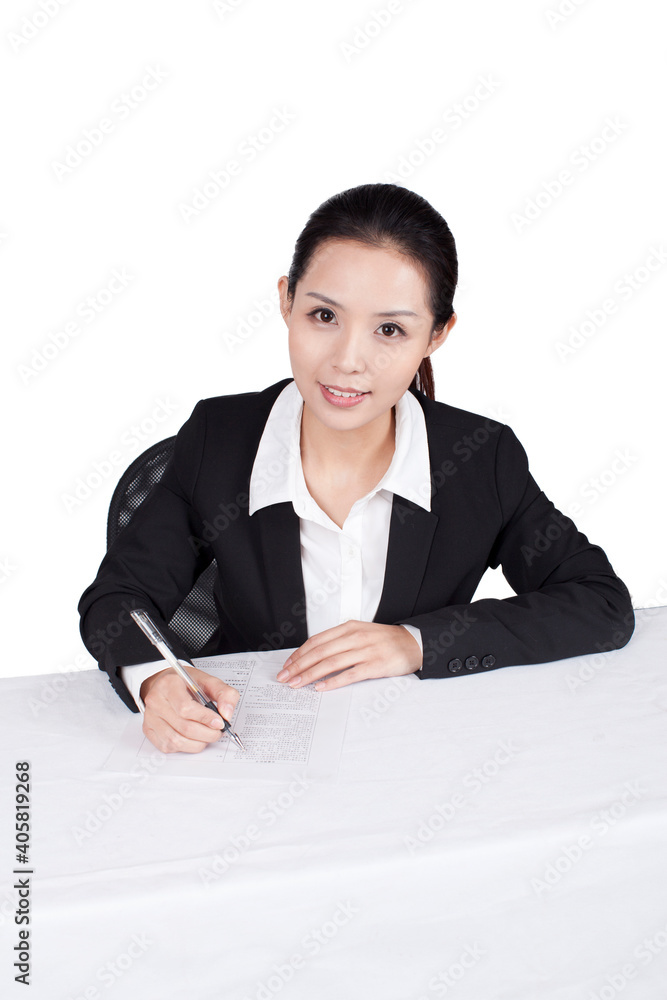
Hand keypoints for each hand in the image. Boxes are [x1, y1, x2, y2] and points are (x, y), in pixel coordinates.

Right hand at [139, 665, 239, 753]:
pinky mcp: (149, 730)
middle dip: (207, 733)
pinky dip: (186, 746)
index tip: (219, 722)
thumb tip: (227, 714)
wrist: (167, 685)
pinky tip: (193, 737)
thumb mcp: (208, 681)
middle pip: (184, 727)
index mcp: (169, 685)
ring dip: (198, 743)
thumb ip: (224, 694)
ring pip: (176, 741)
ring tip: (207, 735)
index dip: (205, 718)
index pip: (186, 708)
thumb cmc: (187, 684)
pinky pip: (169, 746)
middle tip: (217, 731)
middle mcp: (156, 701)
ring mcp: (151, 717)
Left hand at [275, 621, 421, 690]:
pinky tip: (320, 688)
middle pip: (319, 652)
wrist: (413, 643)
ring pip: (330, 663)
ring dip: (310, 675)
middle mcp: (355, 637)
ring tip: (296, 684)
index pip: (317, 641)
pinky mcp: (375, 665)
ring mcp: (365, 651)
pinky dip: (332, 682)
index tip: (287, 665)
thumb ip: (340, 641)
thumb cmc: (384, 640)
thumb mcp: (360, 632)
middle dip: (298, 666)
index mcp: (349, 627)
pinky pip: (349, 675)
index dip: (299, 654)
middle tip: (284, 677)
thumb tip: (314, 656)